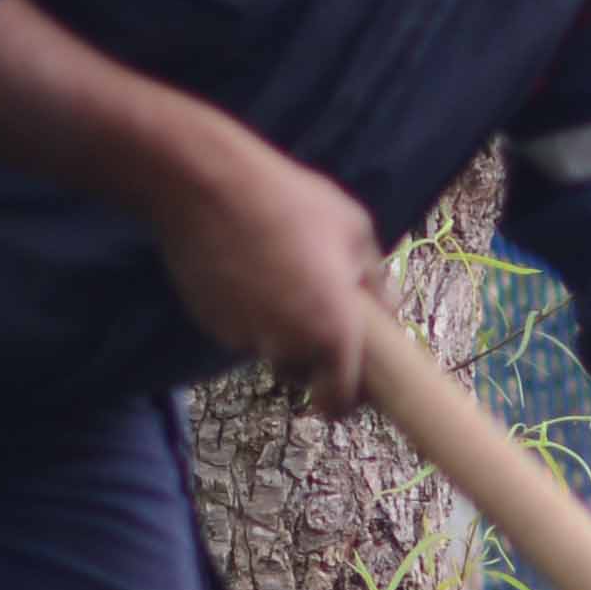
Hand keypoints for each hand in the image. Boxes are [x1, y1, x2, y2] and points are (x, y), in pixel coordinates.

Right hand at [147, 123, 387, 411]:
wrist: (206, 184)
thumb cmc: (291, 202)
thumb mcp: (355, 230)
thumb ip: (376, 282)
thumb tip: (383, 314)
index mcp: (332, 333)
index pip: (338, 404)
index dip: (345, 398)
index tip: (348, 377)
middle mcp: (287, 347)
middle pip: (304, 372)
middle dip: (312, 350)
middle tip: (315, 298)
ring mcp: (244, 337)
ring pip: (271, 348)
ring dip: (280, 327)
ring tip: (279, 270)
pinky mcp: (211, 323)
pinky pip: (241, 328)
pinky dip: (248, 311)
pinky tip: (248, 267)